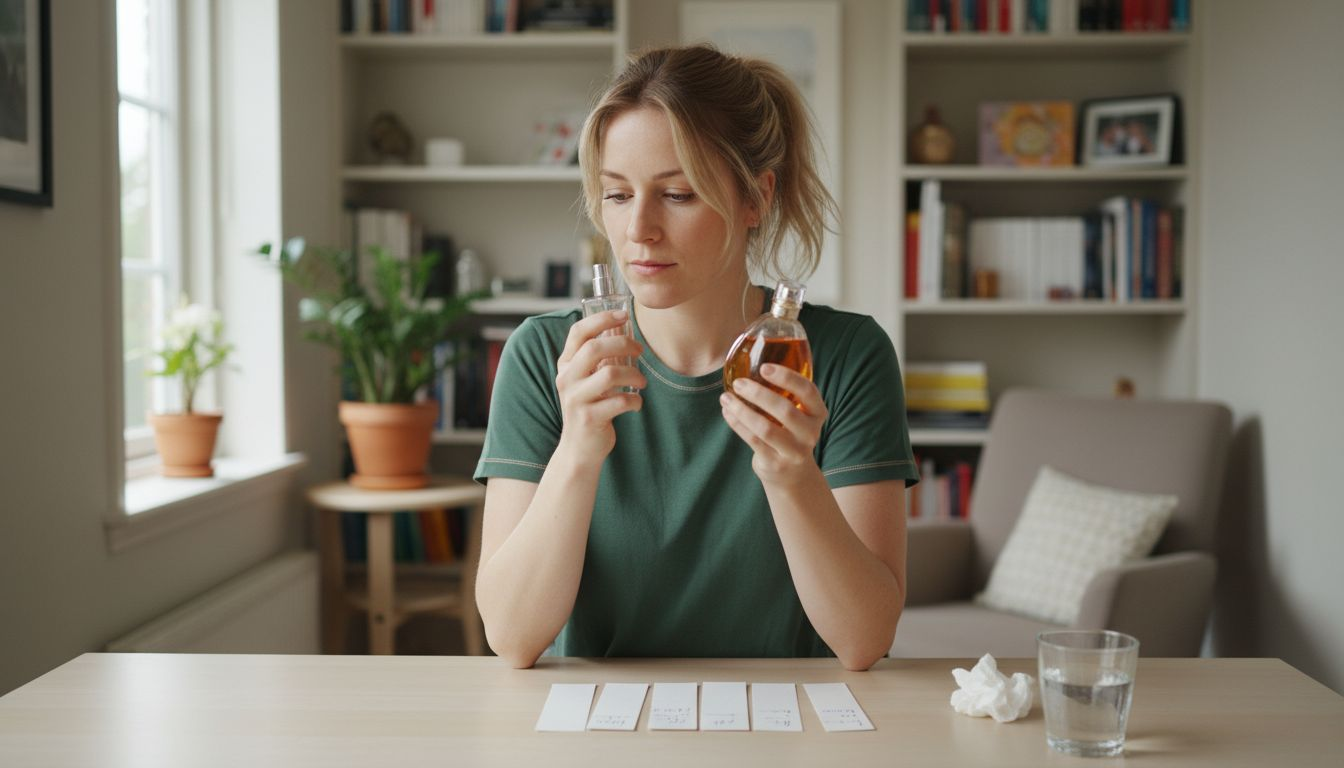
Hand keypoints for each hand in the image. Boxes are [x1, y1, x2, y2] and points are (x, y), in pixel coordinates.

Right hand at [554, 309, 645, 461]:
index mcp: (566, 365)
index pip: (578, 332)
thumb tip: (621, 328)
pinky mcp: (589, 418)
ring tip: (642, 381)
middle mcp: (566, 379)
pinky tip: (636, 403)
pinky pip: (620, 401)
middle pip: (594, 349)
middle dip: (624, 344)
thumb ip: (597, 358)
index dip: (601, 319)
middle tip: (640, 350)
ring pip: (610, 374)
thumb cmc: (589, 408)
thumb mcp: (586, 380)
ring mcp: (576, 399)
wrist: (579, 449)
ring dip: (634, 374)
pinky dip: (634, 400)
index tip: (623, 315)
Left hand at [720, 363, 827, 485]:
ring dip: (742, 411)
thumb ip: (785, 392)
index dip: (787, 378)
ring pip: (765, 429)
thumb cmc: (790, 431)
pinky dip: (737, 424)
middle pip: (785, 410)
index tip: (764, 367)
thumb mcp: (798, 412)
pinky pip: (753, 440)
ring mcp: (794, 451)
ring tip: (726, 397)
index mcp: (817, 412)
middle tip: (739, 383)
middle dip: (759, 394)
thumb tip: (752, 357)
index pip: (808, 391)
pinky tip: (727, 411)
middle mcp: (810, 432)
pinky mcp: (775, 463)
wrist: (792, 473)